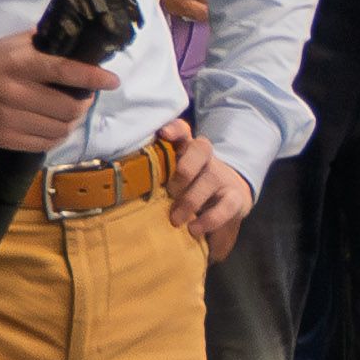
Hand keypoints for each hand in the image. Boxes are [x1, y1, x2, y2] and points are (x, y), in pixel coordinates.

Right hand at [0, 27, 110, 155]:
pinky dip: (56, 136)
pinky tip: (54, 126)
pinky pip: (44, 144)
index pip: (63, 70)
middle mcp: (13, 92)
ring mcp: (7, 118)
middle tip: (83, 97)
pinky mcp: (2, 138)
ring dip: (71, 122)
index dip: (92, 77)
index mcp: (19, 63)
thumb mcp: (16, 44)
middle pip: (67, 108)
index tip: (112, 81)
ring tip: (68, 112)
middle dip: (83, 103)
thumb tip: (84, 47)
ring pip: (60, 129)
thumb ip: (47, 45)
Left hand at [159, 130, 260, 248]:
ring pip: (211, 177)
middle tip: (170, 192)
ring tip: (176, 221)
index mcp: (186, 151)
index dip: (175, 130)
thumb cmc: (187, 193)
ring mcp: (221, 178)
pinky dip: (210, 219)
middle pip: (200, 149)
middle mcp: (205, 160)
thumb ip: (154, 186)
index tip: (163, 134)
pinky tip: (194, 229)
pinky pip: (227, 206)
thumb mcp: (170, 184)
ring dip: (191, 200)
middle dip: (184, 168)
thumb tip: (124, 203)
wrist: (228, 201)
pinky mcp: (236, 198)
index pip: (183, 131)